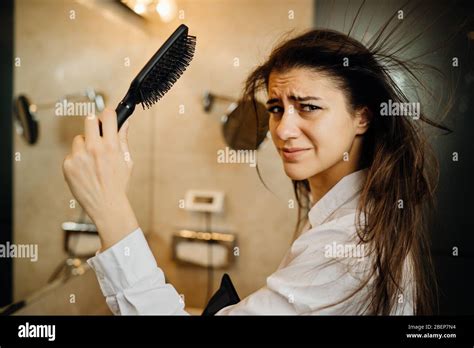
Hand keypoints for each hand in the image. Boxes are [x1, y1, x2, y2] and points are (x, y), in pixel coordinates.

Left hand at [62, 108, 138, 249]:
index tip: (108, 116)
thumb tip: (125, 122)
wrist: (106, 205)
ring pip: (79, 139)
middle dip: (94, 125)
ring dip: (85, 145)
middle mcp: (94, 148)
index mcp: (111, 146)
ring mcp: (79, 156)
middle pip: (89, 120)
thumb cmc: (119, 184)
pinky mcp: (68, 165)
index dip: (108, 114)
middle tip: (97, 134)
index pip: (107, 116)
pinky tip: (85, 171)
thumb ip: (123, 139)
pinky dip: (77, 160)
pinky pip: (71, 154)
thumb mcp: (126, 160)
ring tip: (92, 161)